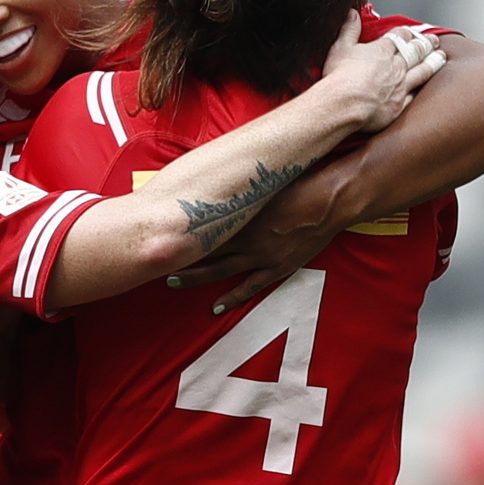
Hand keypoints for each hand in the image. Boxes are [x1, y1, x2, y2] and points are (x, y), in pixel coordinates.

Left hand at [164, 179, 341, 309]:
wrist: (329, 200)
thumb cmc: (300, 183)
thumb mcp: (263, 180)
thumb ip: (240, 186)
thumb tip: (218, 176)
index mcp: (239, 213)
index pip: (199, 224)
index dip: (178, 231)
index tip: (157, 233)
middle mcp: (244, 237)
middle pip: (203, 249)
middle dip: (179, 256)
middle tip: (154, 261)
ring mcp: (260, 255)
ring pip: (219, 270)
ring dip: (195, 277)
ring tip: (172, 283)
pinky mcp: (277, 268)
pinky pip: (249, 287)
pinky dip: (232, 298)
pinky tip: (215, 308)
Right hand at [320, 11, 445, 132]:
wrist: (343, 105)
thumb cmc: (339, 77)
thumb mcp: (340, 47)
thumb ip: (349, 30)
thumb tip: (352, 13)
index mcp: (381, 50)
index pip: (399, 37)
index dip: (406, 33)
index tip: (411, 31)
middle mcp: (395, 66)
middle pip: (416, 51)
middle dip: (425, 44)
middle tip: (434, 40)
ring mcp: (400, 86)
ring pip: (422, 71)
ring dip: (433, 62)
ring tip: (441, 57)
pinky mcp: (398, 105)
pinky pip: (414, 95)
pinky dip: (421, 89)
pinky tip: (425, 87)